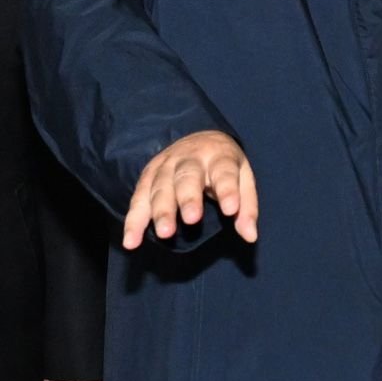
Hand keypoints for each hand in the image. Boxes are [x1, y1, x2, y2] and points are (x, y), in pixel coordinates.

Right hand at [124, 130, 256, 247]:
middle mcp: (190, 158)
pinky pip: (139, 198)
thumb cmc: (223, 166)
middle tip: (191, 220)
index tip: (231, 210)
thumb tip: (250, 236)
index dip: (227, 190)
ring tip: (164, 234)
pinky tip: (131, 241)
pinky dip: (133, 220)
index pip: (224, 172)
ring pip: (160, 187)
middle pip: (187, 177)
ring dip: (160, 211)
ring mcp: (165, 165)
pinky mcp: (148, 176)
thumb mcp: (244, 179)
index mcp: (218, 156)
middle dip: (187, 198)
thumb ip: (247, 208)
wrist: (199, 139)